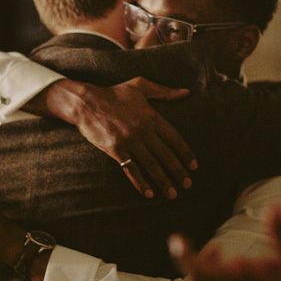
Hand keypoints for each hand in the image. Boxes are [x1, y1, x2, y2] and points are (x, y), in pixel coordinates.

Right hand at [35, 77, 195, 198]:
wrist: (86, 102)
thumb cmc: (114, 93)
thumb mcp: (141, 86)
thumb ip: (165, 92)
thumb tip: (186, 92)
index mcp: (152, 117)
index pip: (175, 139)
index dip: (186, 154)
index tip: (193, 166)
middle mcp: (143, 131)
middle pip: (166, 156)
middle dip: (179, 172)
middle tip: (188, 185)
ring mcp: (129, 142)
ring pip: (151, 166)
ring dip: (164, 181)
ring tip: (173, 194)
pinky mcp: (115, 150)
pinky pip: (131, 170)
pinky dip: (141, 183)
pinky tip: (149, 193)